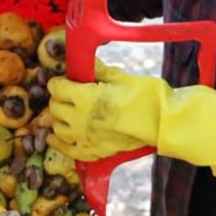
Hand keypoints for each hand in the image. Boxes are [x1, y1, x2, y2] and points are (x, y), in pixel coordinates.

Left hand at [49, 63, 215, 174]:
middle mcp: (78, 118)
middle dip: (59, 99)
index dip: (59, 82)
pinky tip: (53, 138)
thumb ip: (97, 71)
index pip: (57, 88)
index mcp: (83, 96)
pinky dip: (59, 144)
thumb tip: (86, 63)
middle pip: (55, 108)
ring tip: (65, 113)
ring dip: (59, 119)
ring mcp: (84, 138)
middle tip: (68, 95)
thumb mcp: (119, 76)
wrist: (162, 122)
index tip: (65, 81)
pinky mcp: (94, 151)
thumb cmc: (145, 95)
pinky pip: (68, 150)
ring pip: (58, 129)